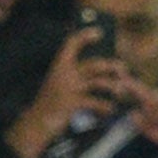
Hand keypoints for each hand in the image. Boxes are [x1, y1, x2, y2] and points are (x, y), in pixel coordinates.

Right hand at [5, 26, 136, 157]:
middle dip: (113, 67)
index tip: (98, 33)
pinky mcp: (72, 104)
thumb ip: (71, 74)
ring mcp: (68, 89)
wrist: (35, 124)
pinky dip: (105, 107)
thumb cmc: (48, 104)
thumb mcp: (55, 84)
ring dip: (114, 87)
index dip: (85, 36)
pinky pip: (96, 102)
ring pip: (99, 82)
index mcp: (58, 67)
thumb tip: (97, 68)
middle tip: (122, 70)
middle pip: (95, 64)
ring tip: (119, 92)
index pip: (71, 44)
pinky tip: (108, 109)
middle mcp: (64, 75)